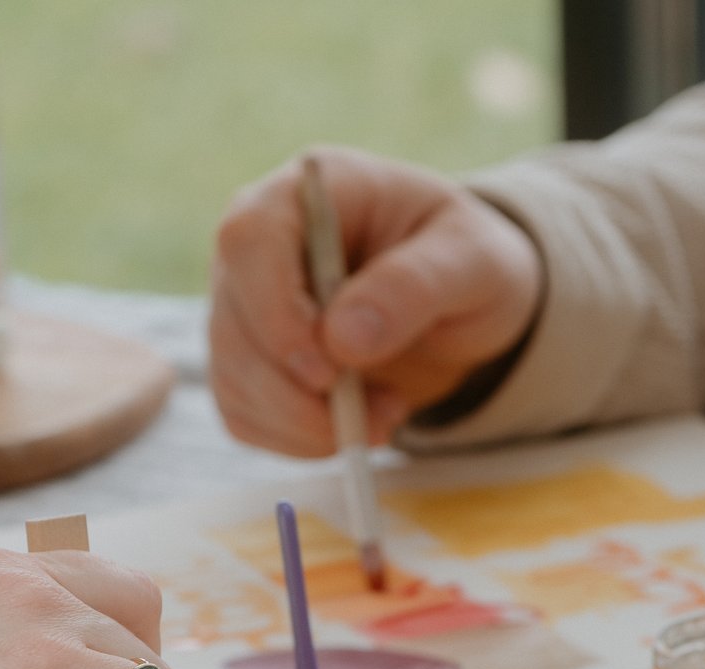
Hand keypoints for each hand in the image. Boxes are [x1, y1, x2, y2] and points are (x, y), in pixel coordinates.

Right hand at [210, 147, 543, 456]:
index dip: (275, 311)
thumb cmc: (466, 259)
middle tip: (380, 414)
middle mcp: (260, 246)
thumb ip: (413, 286)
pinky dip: (297, 440)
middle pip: (232, 322)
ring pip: (233, 380)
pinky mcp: (248, 361)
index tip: (328, 371)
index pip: (250, 240)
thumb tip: (343, 340)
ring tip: (386, 414)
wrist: (462, 297)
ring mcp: (245, 305)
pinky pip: (245, 415)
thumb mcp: (472, 259)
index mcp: (309, 193)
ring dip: (305, 424)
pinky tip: (355, 423)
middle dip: (297, 392)